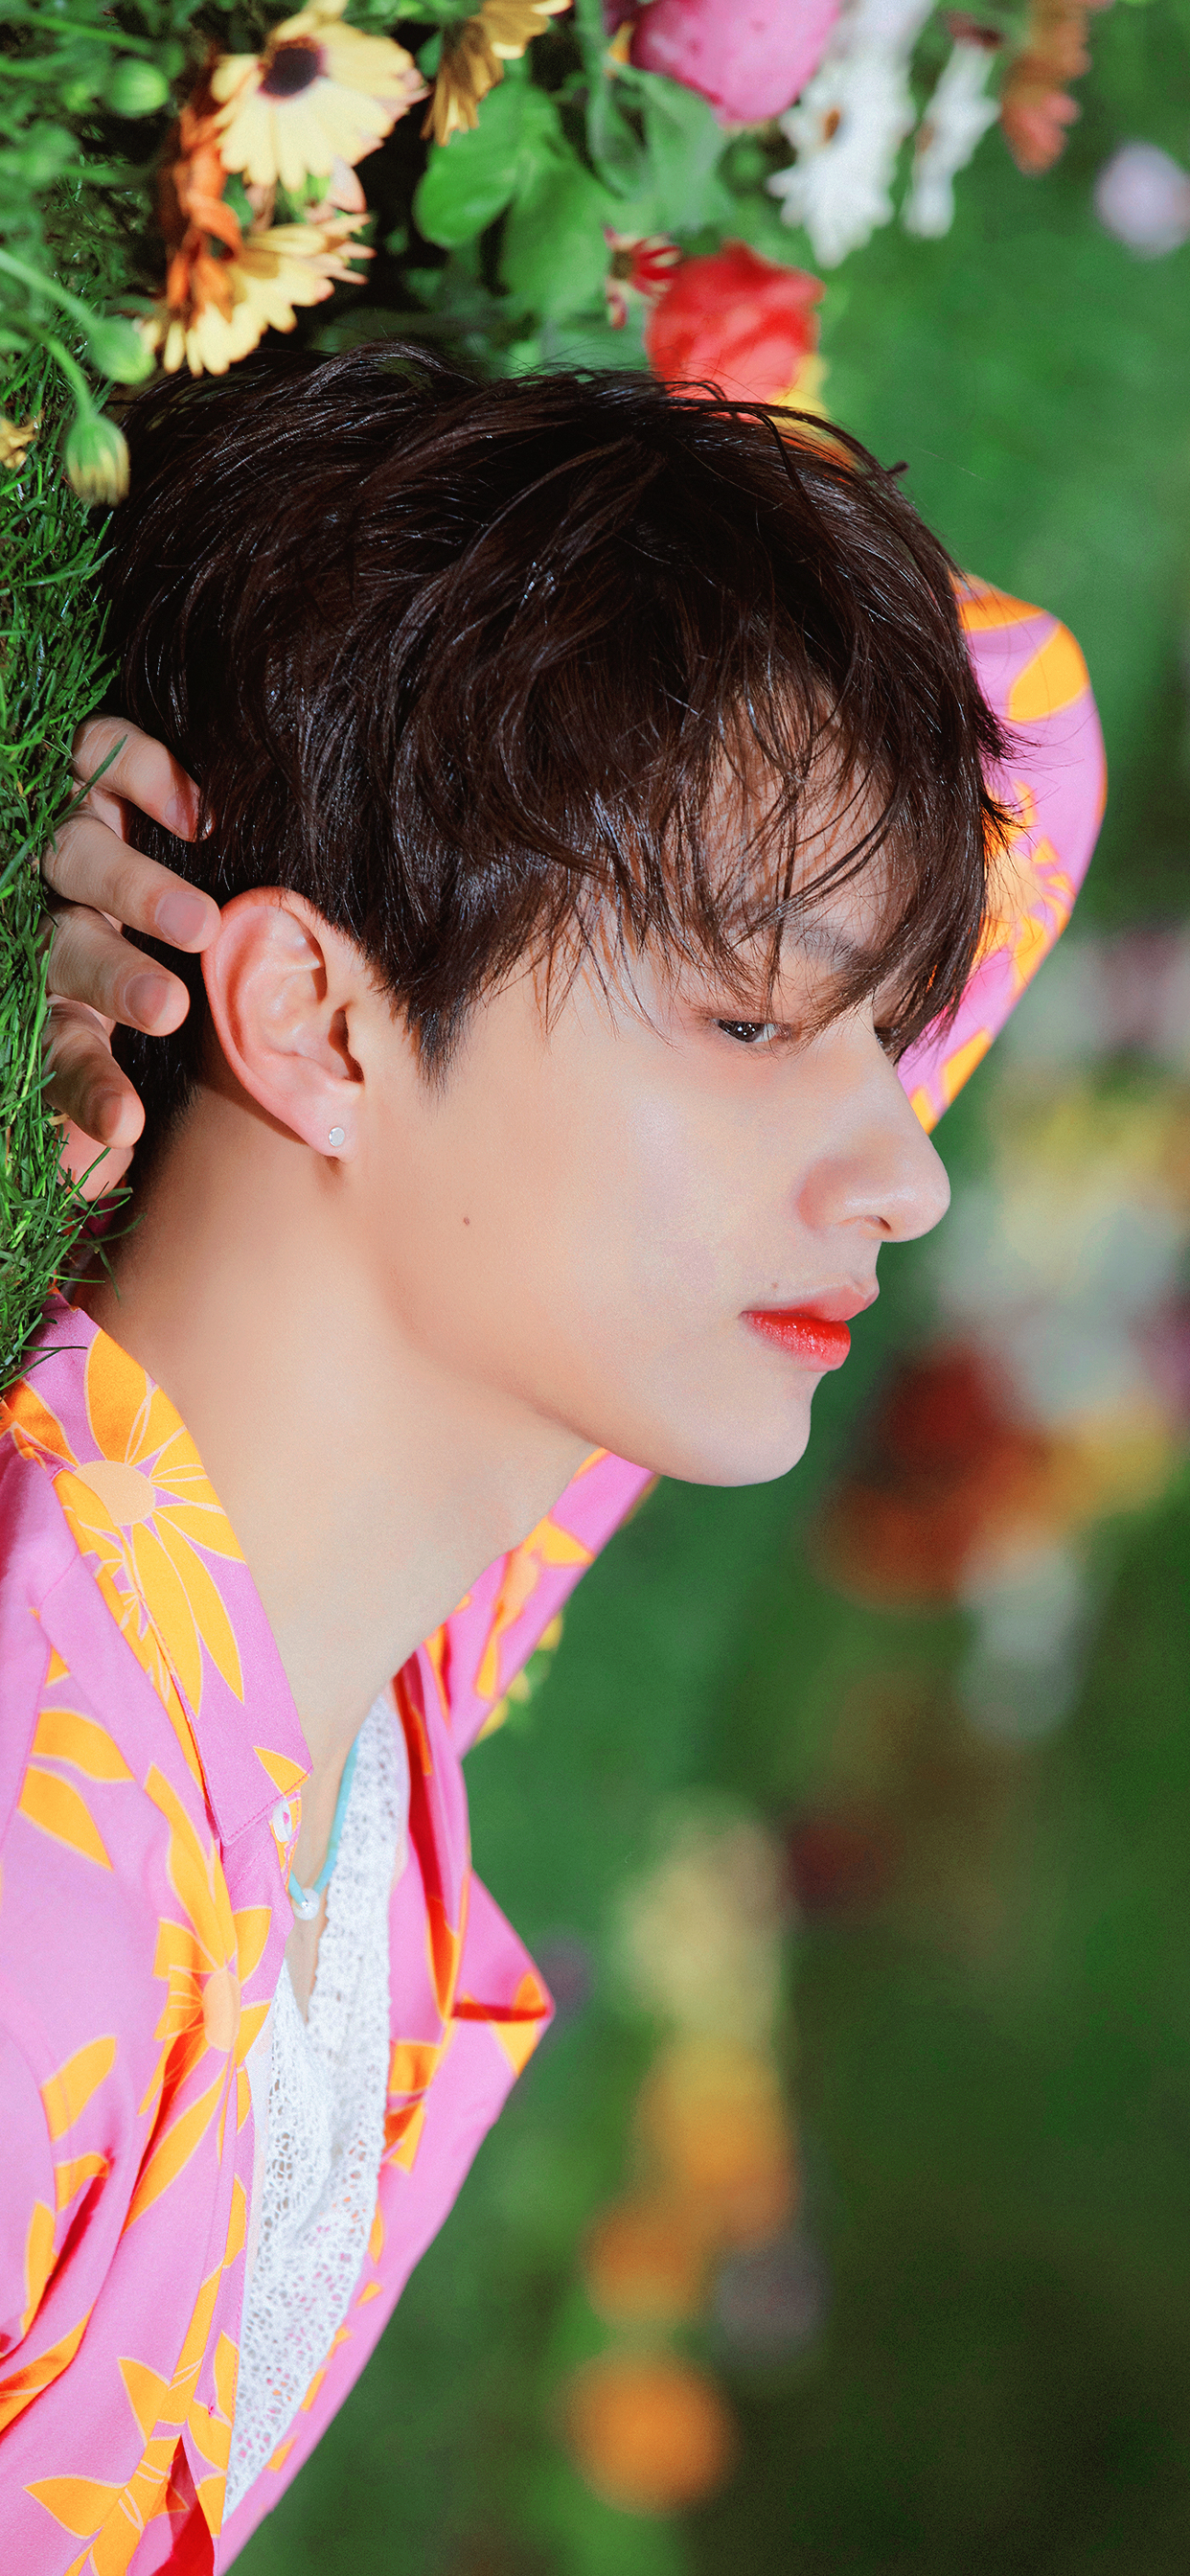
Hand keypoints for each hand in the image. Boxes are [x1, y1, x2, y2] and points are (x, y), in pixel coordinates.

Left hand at [42, 718, 219, 1188]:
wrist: (108, 828)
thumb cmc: (106, 978)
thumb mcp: (96, 1046)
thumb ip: (86, 1114)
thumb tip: (87, 1183)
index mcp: (50, 996)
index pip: (61, 1051)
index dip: (88, 1090)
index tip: (128, 1127)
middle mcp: (48, 917)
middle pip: (69, 949)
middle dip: (117, 979)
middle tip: (168, 1007)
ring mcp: (64, 837)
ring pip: (84, 857)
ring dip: (139, 891)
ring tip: (200, 923)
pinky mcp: (87, 766)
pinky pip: (104, 756)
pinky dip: (147, 777)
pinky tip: (195, 815)